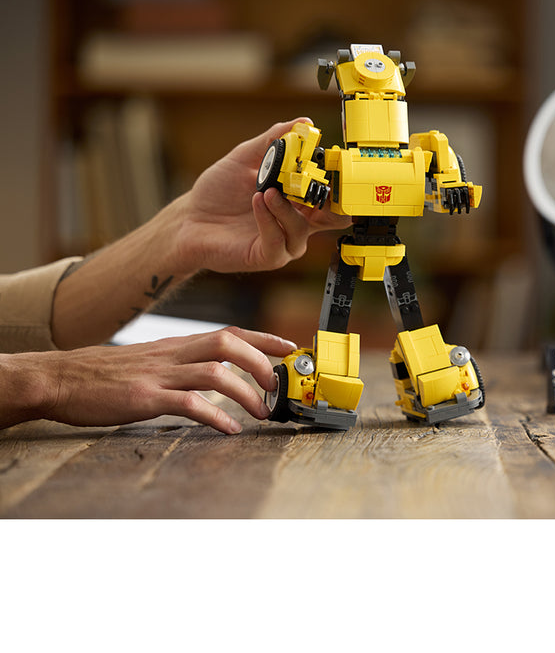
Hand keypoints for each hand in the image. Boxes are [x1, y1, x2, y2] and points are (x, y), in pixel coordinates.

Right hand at [0, 327, 295, 433]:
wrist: (60, 378)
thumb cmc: (106, 373)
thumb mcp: (151, 358)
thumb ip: (182, 361)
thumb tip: (214, 370)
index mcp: (177, 344)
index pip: (229, 332)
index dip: (262, 337)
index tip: (289, 347)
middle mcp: (173, 353)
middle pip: (227, 343)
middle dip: (260, 361)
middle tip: (276, 384)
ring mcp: (160, 374)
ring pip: (215, 372)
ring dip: (245, 392)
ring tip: (261, 411)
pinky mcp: (145, 398)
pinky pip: (189, 404)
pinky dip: (215, 416)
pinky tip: (229, 428)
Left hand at [174, 118, 351, 272]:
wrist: (189, 218)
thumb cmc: (218, 192)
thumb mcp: (246, 157)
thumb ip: (273, 140)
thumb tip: (302, 122)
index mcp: (299, 200)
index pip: (333, 196)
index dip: (338, 181)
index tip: (328, 162)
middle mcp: (297, 222)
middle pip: (335, 219)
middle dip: (328, 200)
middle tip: (312, 180)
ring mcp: (284, 241)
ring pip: (302, 229)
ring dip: (285, 207)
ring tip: (266, 191)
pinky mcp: (267, 256)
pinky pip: (278, 241)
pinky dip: (269, 219)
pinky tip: (256, 202)